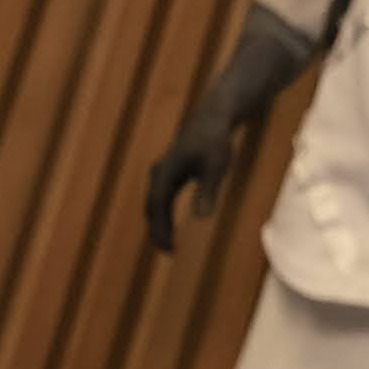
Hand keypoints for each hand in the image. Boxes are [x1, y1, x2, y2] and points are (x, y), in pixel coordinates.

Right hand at [143, 106, 247, 254]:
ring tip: (167, 243)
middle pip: (152, 207)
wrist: (212, 117)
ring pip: (155, 202)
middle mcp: (159, 173)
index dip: (162, 230)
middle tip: (168, 251)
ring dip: (158, 223)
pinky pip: (161, 197)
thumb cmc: (215, 141)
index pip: (158, 209)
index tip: (169, 249)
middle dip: (158, 230)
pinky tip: (170, 224)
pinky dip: (163, 212)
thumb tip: (201, 218)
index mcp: (165, 174)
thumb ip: (207, 192)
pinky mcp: (170, 171)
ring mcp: (162, 171)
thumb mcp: (216, 168)